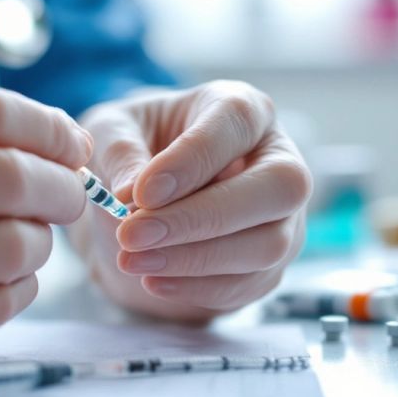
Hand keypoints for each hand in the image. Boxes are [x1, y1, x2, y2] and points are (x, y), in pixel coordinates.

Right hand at [0, 83, 89, 356]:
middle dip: (61, 187)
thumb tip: (69, 143)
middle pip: (9, 180)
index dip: (48, 127)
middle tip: (66, 193)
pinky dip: (21, 287)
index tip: (70, 143)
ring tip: (30, 234)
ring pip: (10, 248)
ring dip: (43, 240)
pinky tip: (8, 273)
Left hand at [70, 80, 310, 320]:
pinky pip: (249, 283)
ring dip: (195, 259)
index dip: (194, 157)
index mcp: (243, 109)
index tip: (141, 192)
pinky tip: (152, 280)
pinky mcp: (272, 262)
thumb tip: (130, 194)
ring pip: (268, 244)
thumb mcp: (112, 131)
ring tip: (132, 260)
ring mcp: (285, 216)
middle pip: (280, 186)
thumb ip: (119, 151)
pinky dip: (198, 288)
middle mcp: (279, 158)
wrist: (144, 199)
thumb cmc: (135, 147)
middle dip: (203, 217)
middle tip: (133, 234)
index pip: (237, 121)